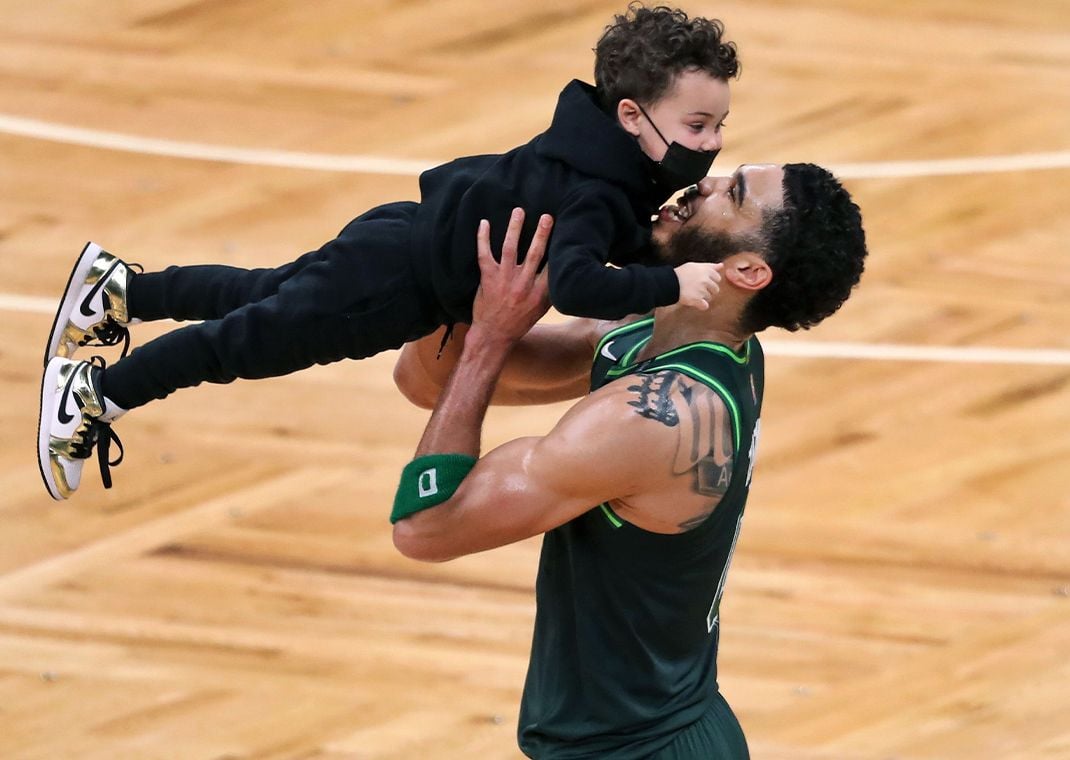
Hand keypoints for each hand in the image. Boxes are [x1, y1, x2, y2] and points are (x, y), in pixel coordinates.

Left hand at [472, 208, 552, 343]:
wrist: (493, 335)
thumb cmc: (518, 323)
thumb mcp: (540, 309)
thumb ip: (549, 291)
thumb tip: (558, 273)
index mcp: (539, 292)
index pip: (552, 267)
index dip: (558, 249)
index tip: (564, 233)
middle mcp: (523, 284)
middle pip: (534, 253)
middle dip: (542, 233)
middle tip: (547, 216)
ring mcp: (504, 279)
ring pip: (510, 248)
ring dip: (515, 228)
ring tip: (519, 211)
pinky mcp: (488, 278)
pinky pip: (484, 253)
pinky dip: (483, 237)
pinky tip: (484, 223)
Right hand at [674, 262, 723, 310]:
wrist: (669, 282)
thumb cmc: (681, 273)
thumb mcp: (695, 266)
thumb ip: (710, 266)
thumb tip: (721, 265)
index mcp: (706, 271)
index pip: (717, 278)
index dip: (710, 280)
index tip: (702, 281)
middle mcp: (706, 280)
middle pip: (715, 289)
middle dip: (708, 290)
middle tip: (697, 288)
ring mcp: (702, 290)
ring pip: (710, 297)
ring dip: (703, 297)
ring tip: (693, 294)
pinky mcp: (697, 300)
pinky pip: (705, 306)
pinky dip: (701, 306)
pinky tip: (695, 302)